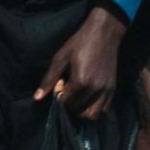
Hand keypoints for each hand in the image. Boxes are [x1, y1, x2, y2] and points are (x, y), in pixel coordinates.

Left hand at [34, 0, 128, 120]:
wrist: (104, 33)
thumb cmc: (79, 43)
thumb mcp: (60, 58)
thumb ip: (49, 79)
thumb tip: (37, 98)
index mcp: (80, 81)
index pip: (65, 102)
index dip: (59, 95)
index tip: (61, 83)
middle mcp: (94, 89)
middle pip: (77, 110)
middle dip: (69, 104)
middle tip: (68, 89)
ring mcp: (106, 90)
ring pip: (92, 115)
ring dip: (82, 111)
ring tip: (77, 98)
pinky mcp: (113, 89)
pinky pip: (103, 109)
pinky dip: (94, 108)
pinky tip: (88, 97)